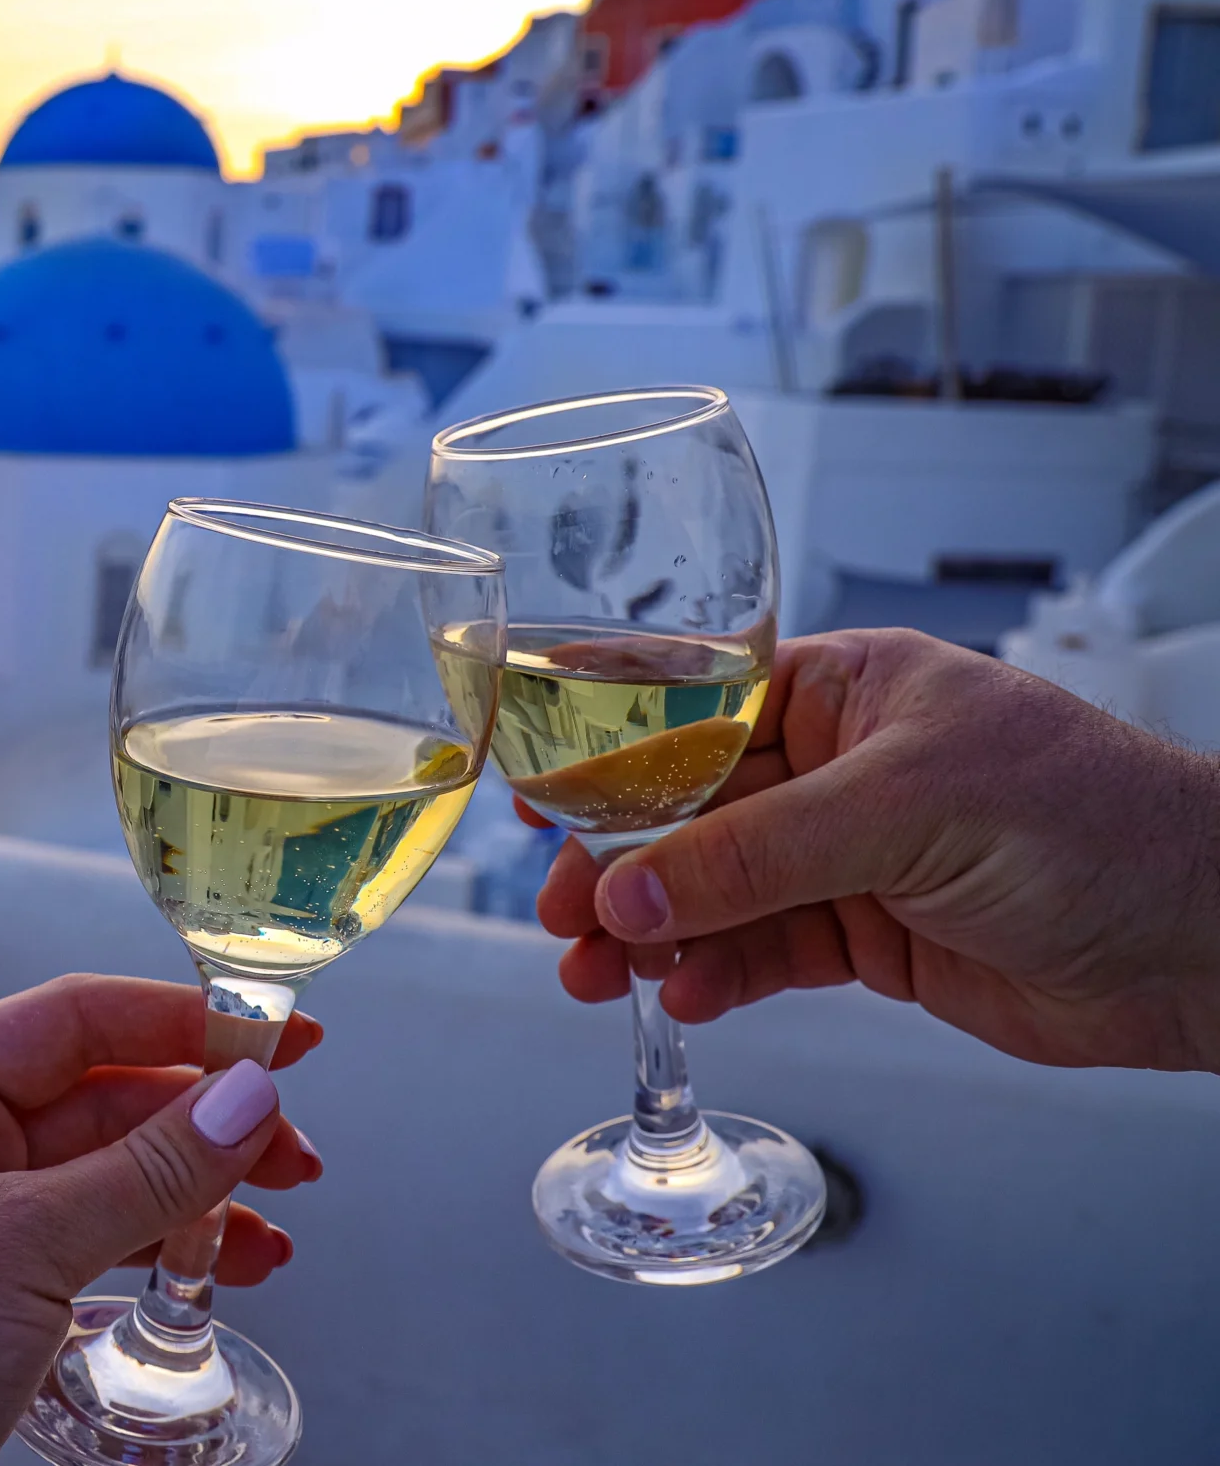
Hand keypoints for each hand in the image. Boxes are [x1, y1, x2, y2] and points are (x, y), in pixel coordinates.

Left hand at [0, 973, 324, 1465]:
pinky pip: (97, 1250)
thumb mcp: (15, 1251)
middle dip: (204, 1119)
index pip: (69, 1022)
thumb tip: (242, 1098)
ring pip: (110, 1181)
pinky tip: (226, 1269)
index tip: (276, 1031)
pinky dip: (167, 1253)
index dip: (180, 1018)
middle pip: (102, 1100)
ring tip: (273, 1226)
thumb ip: (141, 1173)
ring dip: (200, 1194)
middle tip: (293, 1148)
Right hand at [536, 627, 1219, 1072]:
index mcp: (846, 688)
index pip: (693, 703)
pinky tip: (684, 998)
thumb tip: (629, 895)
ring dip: (651, 933)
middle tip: (561, 913)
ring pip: (712, 890)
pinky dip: (715, 976)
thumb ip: (756, 855)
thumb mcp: (905, 813)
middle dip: (616, 863)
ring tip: (596, 976)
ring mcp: (851, 855)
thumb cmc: (1096, 823)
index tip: (535, 790)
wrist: (1207, 942)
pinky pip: (762, 952)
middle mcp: (838, 766)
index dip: (606, 747)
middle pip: (686, 809)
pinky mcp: (870, 936)